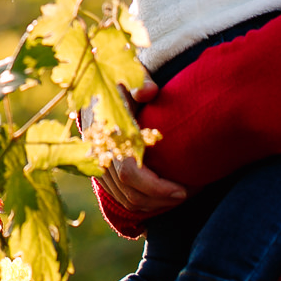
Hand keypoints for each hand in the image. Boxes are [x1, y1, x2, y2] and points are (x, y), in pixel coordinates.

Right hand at [95, 79, 185, 214]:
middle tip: (186, 195)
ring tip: (177, 197)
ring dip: (153, 205)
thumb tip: (149, 91)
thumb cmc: (119, 82)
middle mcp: (99, 152)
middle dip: (161, 201)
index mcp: (108, 131)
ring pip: (125, 199)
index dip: (156, 187)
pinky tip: (161, 196)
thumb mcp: (128, 75)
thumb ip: (140, 80)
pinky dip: (141, 202)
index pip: (129, 173)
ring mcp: (96, 163)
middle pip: (130, 193)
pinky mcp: (97, 170)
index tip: (182, 190)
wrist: (93, 91)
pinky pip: (119, 197)